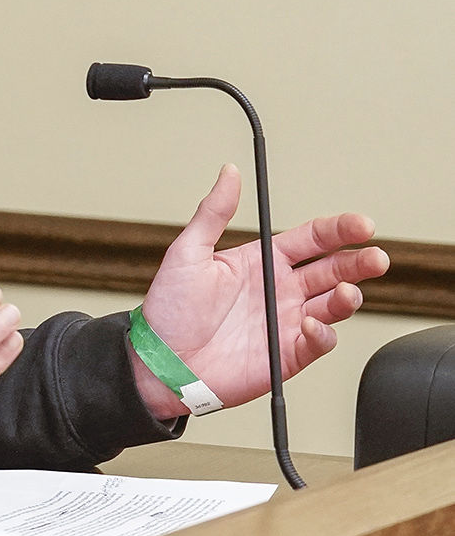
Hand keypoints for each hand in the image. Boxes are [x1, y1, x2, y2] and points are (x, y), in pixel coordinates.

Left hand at [133, 166, 388, 417]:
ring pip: (334, 305)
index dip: (339, 230)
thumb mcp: (187, 252)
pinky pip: (319, 342)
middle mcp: (280, 290)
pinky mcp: (287, 354)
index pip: (312, 239)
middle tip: (374, 258)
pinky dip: (323, 333)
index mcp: (262, 262)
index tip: (362, 225)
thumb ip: (212, 212)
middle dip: (359, 262)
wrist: (160, 362)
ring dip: (347, 296)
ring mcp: (286, 322)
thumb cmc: (168, 311)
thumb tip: (228, 173)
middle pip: (334, 270)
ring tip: (345, 291)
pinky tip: (312, 324)